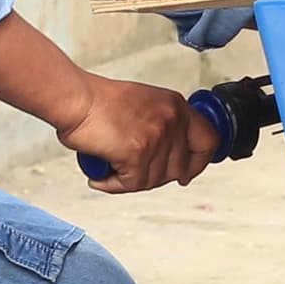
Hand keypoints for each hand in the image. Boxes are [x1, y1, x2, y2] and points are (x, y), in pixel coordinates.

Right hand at [59, 77, 217, 193]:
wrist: (76, 99)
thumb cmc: (99, 101)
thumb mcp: (146, 104)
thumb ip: (163, 125)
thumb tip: (169, 155)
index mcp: (176, 106)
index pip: (208, 141)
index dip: (200, 162)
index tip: (188, 172)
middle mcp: (172, 121)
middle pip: (180, 168)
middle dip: (157, 176)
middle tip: (135, 172)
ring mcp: (158, 138)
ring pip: (155, 179)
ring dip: (131, 181)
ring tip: (112, 168)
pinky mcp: (138, 154)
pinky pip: (132, 184)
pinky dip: (113, 184)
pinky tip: (102, 175)